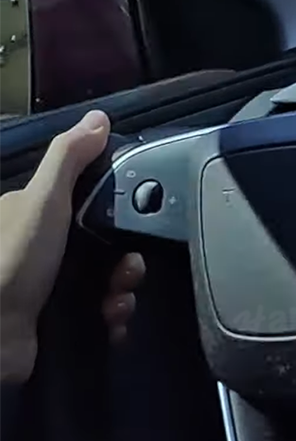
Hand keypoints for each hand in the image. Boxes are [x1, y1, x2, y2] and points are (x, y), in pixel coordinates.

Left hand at [0, 111, 144, 383]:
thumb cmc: (13, 261)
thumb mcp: (43, 199)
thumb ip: (70, 157)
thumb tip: (100, 117)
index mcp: (35, 216)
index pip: (90, 206)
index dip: (118, 216)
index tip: (136, 228)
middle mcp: (42, 252)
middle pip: (106, 248)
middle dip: (126, 262)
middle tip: (130, 272)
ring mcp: (50, 290)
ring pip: (107, 283)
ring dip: (122, 293)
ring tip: (116, 304)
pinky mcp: (60, 324)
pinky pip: (101, 317)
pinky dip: (112, 320)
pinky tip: (110, 322)